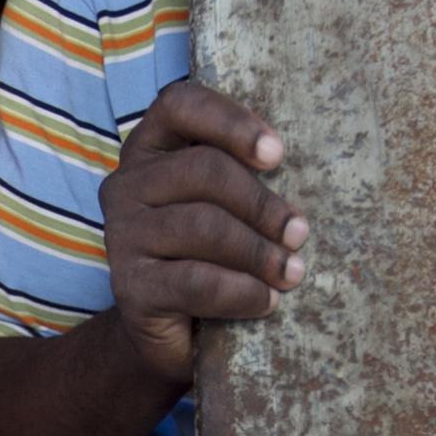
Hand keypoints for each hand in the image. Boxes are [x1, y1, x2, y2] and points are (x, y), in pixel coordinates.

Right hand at [97, 81, 308, 383]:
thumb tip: (314, 171)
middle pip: (203, 169)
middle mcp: (127, 184)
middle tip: (299, 232)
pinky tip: (267, 300)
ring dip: (259, 251)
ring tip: (292, 271)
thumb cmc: (210, 255)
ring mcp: (122, 234)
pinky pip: (196, 281)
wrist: (169, 331)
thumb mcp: (225, 206)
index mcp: (151, 148)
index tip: (277, 155)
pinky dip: (242, 291)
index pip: (180, 105)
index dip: (231, 122)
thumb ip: (246, 177)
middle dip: (262, 202)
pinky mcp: (129, 285)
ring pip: (202, 226)